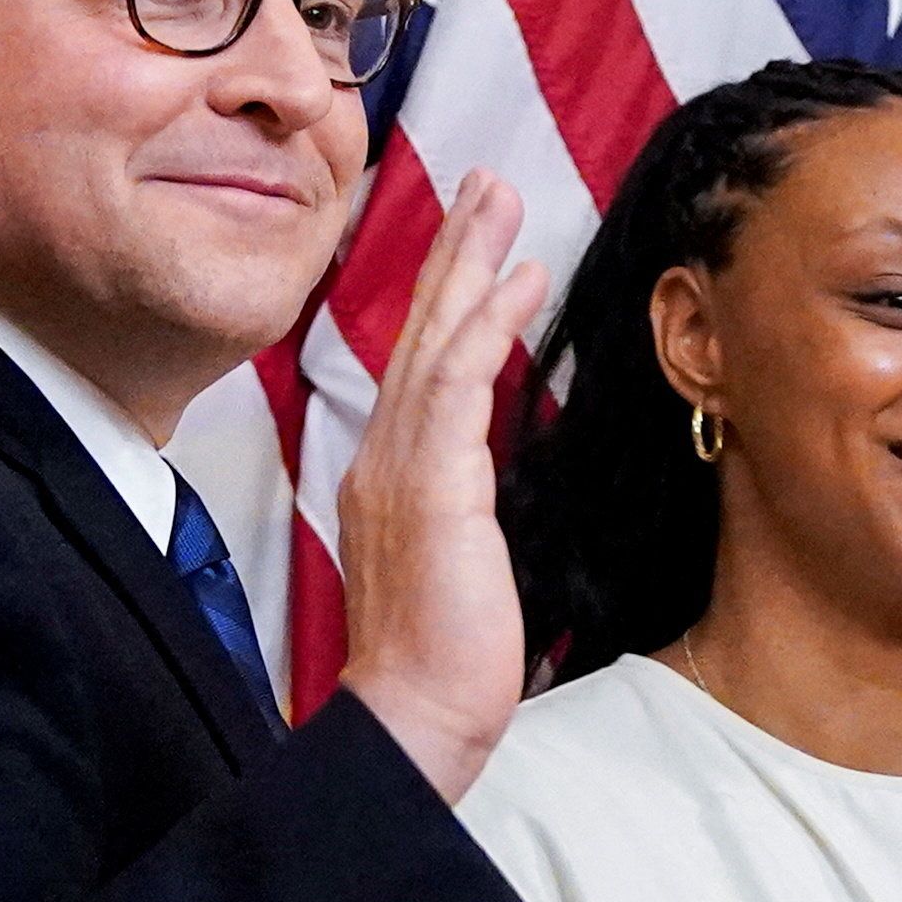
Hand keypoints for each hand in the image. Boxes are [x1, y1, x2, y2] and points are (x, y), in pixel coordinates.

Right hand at [336, 171, 545, 800]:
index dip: (446, 299)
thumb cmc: (440, 664)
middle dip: (453, 253)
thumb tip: (483, 495)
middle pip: (419, 332)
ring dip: (470, 265)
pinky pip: (455, 386)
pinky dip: (485, 326)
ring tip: (500, 200)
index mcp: (390, 476)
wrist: (413, 719)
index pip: (420, 366)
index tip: (478, 243)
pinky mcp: (430, 488)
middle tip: (484, 183)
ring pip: (435, 341)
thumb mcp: (457, 568)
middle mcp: (384, 458)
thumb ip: (461, 516)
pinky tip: (517, 280)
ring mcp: (401, 469)